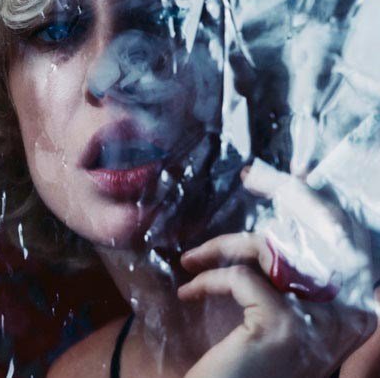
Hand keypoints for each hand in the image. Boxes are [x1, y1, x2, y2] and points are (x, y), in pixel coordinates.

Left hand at [177, 162, 376, 377]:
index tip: (289, 175)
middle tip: (251, 174)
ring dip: (220, 248)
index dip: (313, 202)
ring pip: (265, 250)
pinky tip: (188, 293)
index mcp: (344, 310)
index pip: (337, 242)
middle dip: (286, 191)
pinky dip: (208, 281)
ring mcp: (317, 320)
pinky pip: (240, 278)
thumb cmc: (240, 364)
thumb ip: (277, 279)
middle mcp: (345, 314)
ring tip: (189, 260)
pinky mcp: (283, 323)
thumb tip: (269, 237)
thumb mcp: (267, 316)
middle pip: (311, 233)